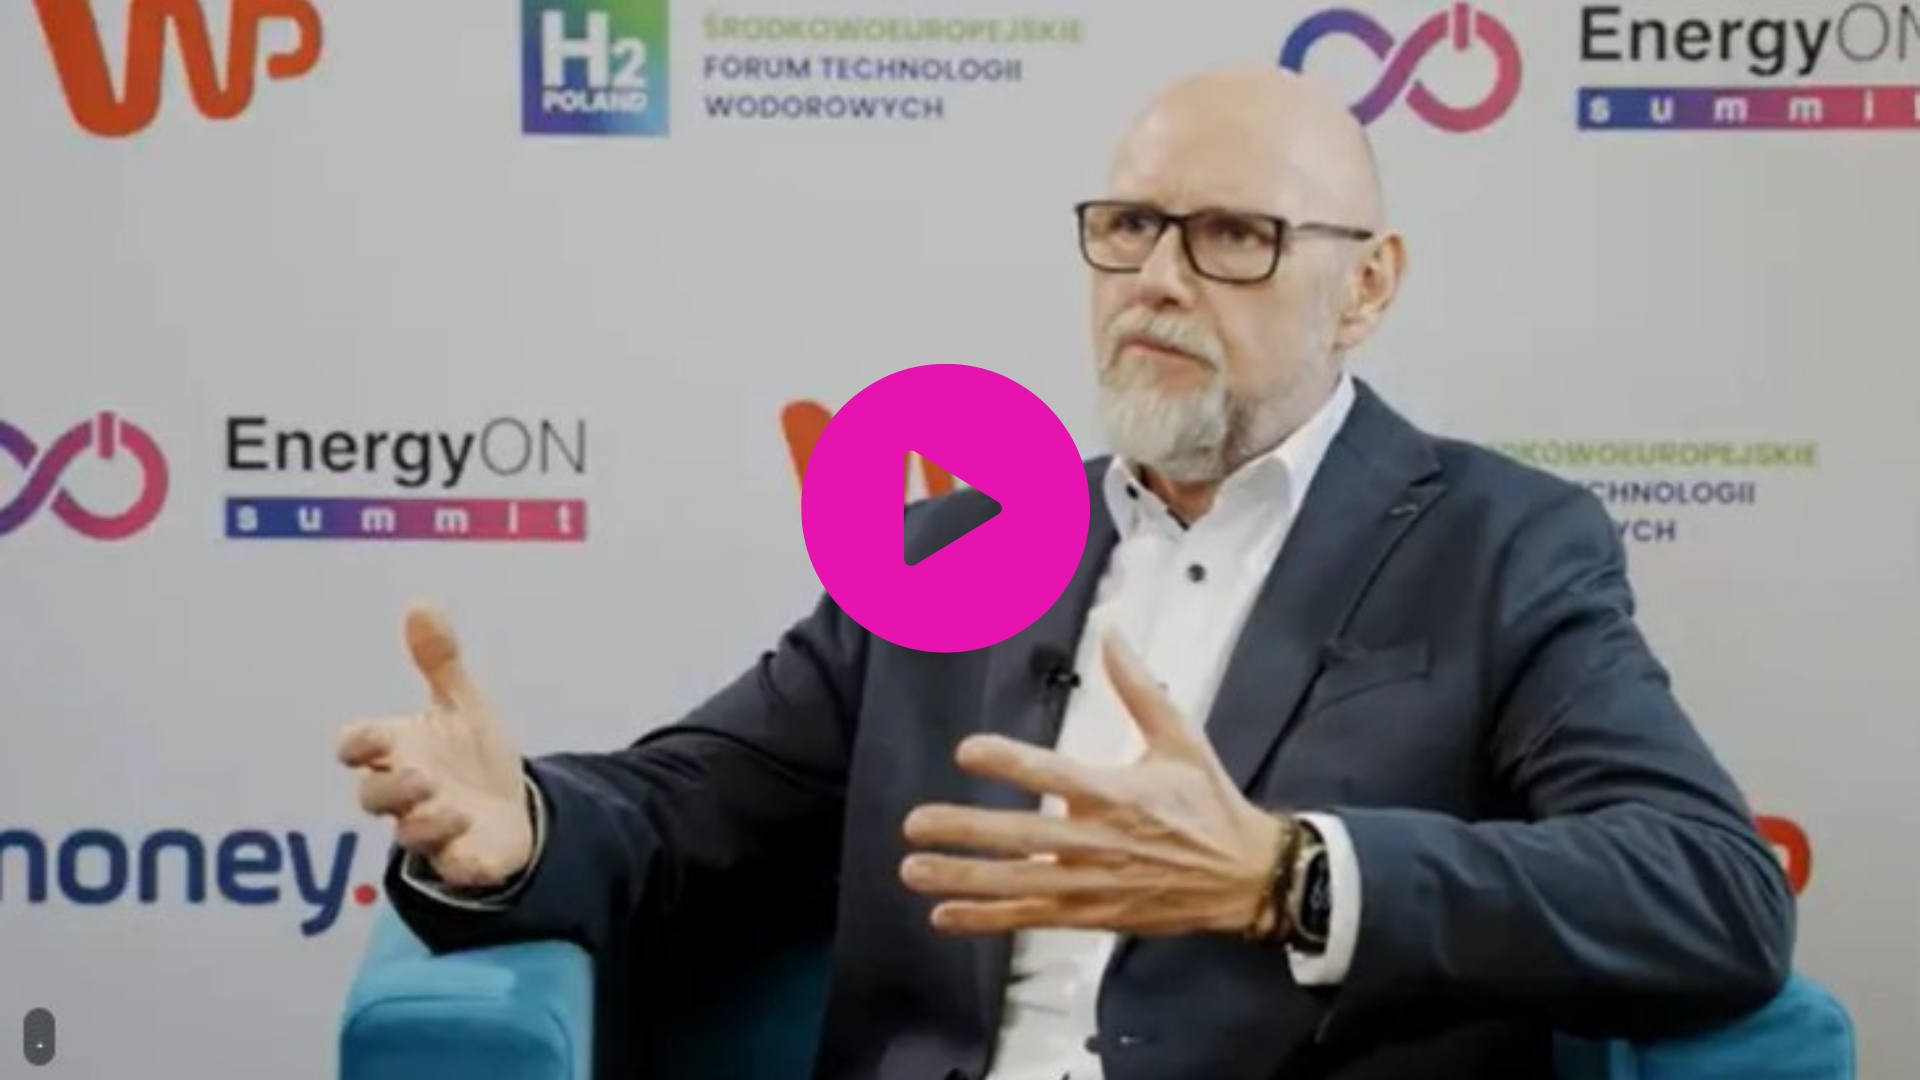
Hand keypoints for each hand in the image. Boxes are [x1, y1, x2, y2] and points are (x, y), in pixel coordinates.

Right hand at [337, 605, 533, 888]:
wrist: (512, 808)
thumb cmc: (471, 756)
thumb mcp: (462, 705)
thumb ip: (440, 662)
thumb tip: (421, 604)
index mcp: (400, 750)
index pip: (360, 746)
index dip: (358, 744)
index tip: (367, 742)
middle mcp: (408, 793)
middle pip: (374, 797)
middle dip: (391, 789)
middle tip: (421, 776)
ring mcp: (432, 830)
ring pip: (410, 835)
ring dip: (426, 824)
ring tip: (455, 811)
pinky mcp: (462, 860)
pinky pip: (455, 870)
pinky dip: (466, 865)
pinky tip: (480, 858)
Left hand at [900, 631, 1292, 936]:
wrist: (1245, 876)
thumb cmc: (1208, 802)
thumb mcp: (1181, 738)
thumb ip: (1140, 688)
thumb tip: (1113, 633)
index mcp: (1117, 794)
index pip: (1053, 774)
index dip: (1008, 761)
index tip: (965, 750)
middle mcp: (1098, 841)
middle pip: (1022, 837)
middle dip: (966, 832)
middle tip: (915, 823)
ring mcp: (1092, 884)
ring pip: (1018, 884)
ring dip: (963, 879)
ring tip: (913, 870)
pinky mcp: (1092, 914)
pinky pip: (1032, 919)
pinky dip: (989, 920)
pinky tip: (945, 917)